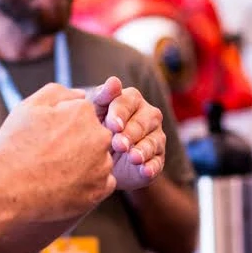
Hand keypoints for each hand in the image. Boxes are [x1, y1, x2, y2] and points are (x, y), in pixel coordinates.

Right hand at [0, 83, 116, 221]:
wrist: (8, 188)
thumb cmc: (15, 145)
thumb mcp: (28, 107)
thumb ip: (57, 93)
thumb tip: (81, 95)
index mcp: (83, 112)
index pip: (83, 115)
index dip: (63, 127)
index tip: (48, 138)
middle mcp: (99, 136)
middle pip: (94, 137)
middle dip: (78, 145)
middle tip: (52, 157)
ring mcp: (102, 164)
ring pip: (99, 160)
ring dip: (85, 165)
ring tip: (57, 173)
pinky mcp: (100, 190)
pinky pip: (102, 183)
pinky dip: (88, 185)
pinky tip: (67, 186)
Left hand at [90, 78, 167, 192]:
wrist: (100, 161)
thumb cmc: (96, 129)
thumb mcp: (94, 113)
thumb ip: (102, 96)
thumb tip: (114, 82)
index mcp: (131, 100)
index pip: (127, 102)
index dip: (120, 114)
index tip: (112, 126)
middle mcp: (148, 116)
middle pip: (142, 122)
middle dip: (130, 133)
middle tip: (118, 144)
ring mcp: (155, 137)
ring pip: (152, 142)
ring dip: (142, 150)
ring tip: (133, 158)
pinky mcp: (157, 159)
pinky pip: (157, 162)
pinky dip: (152, 167)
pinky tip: (145, 171)